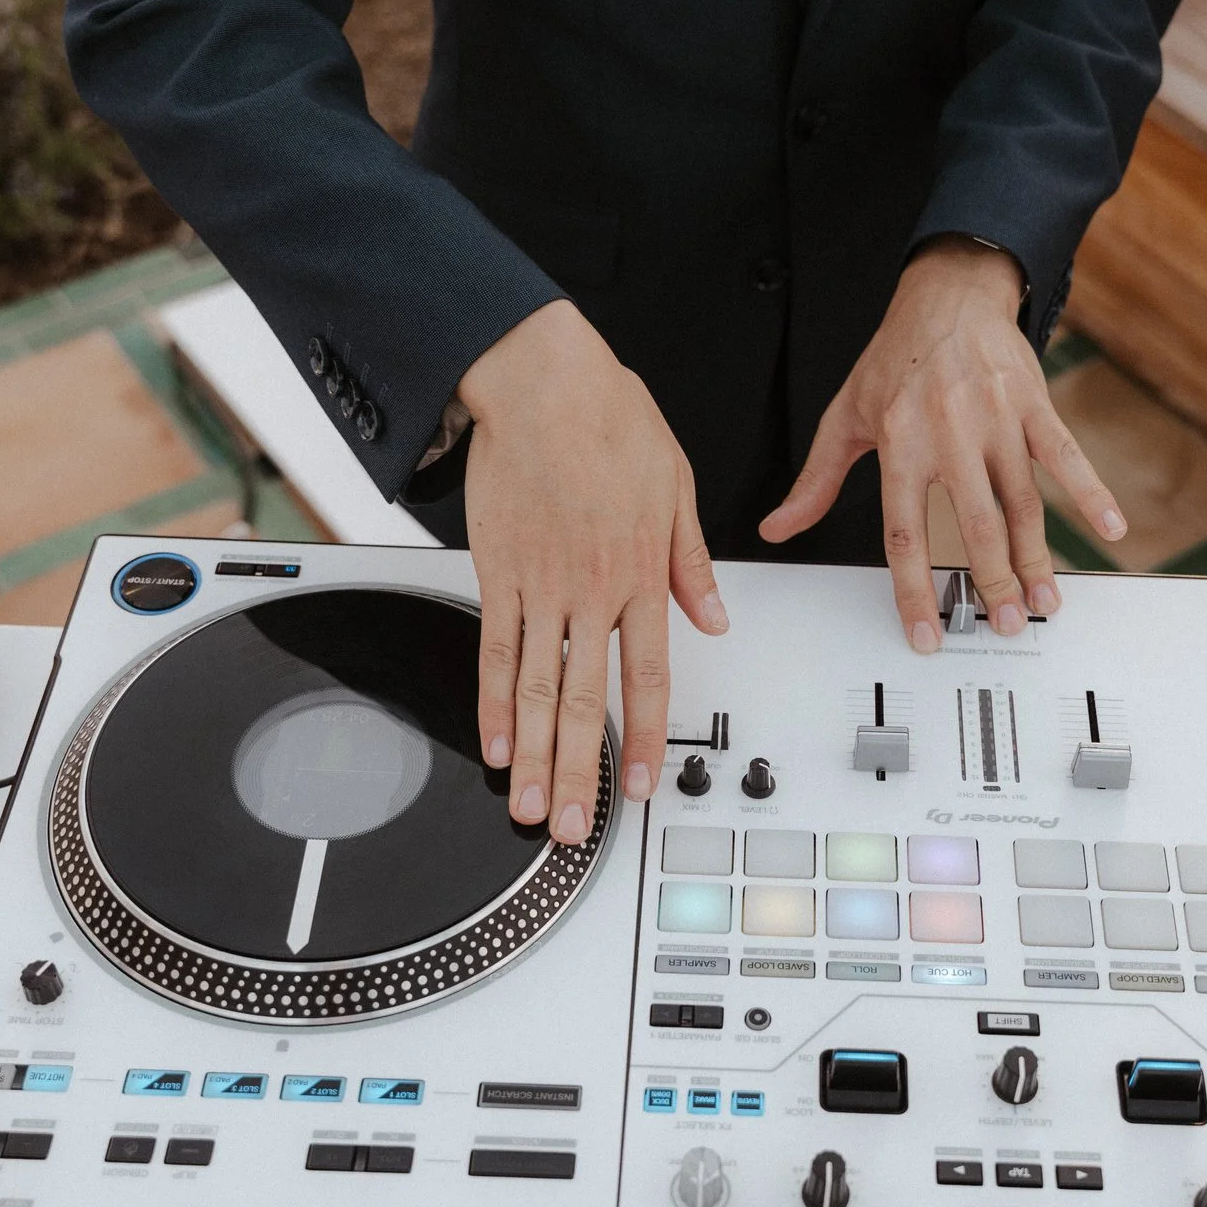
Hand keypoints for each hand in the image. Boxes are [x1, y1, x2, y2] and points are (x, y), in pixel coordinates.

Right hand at [458, 301, 725, 841]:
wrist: (542, 380)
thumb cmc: (611, 421)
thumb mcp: (676, 487)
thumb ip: (691, 562)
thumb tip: (714, 618)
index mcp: (641, 573)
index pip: (647, 675)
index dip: (645, 738)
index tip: (640, 787)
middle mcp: (591, 588)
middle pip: (585, 698)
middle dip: (579, 770)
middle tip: (573, 825)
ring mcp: (540, 584)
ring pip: (536, 687)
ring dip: (532, 753)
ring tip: (528, 804)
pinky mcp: (498, 570)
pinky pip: (494, 647)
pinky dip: (492, 699)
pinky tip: (493, 740)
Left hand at [758, 239, 1126, 649]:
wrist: (947, 295)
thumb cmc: (895, 359)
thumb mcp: (845, 417)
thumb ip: (817, 480)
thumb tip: (778, 527)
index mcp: (899, 442)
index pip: (904, 532)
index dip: (914, 589)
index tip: (926, 631)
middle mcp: (948, 432)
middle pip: (976, 524)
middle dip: (993, 582)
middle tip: (1006, 624)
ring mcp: (996, 418)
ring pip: (1022, 502)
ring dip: (1037, 557)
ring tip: (1045, 601)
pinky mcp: (1033, 404)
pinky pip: (1065, 455)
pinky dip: (1091, 491)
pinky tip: (1110, 527)